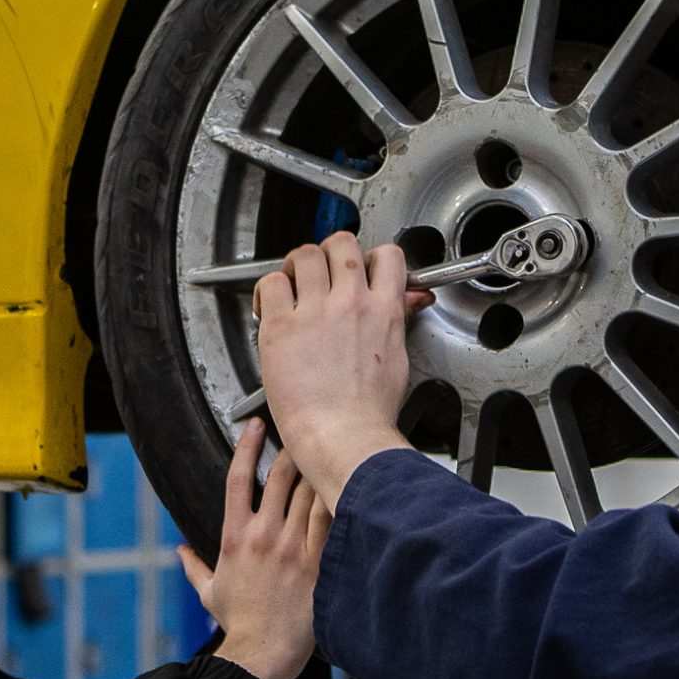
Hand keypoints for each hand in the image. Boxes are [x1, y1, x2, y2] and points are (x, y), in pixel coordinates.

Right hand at [178, 420, 324, 678]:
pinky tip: (345, 484)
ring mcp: (293, 547)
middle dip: (292, 449)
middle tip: (303, 433)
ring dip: (317, 471)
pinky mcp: (318, 561)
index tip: (256, 426)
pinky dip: (336, 499)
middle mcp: (264, 536)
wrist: (263, 652)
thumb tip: (180, 551)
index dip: (247, 446)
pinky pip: (330, 520)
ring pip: (309, 493)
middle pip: (280, 476)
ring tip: (329, 453)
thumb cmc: (238, 623)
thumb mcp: (209, 592)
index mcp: (235, 538)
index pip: (237, 479)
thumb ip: (193, 566)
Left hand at [255, 231, 426, 506]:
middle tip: (322, 272)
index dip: (372, 256)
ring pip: (305, 254)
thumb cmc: (368, 412)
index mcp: (384, 310)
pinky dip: (268, 289)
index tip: (360, 269)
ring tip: (292, 284)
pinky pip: (271, 283)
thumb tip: (409, 301)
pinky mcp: (282, 325)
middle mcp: (351, 303)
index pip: (387, 255)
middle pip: (342, 243)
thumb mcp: (398, 359)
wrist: (343, 436)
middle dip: (331, 252)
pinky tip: (270, 306)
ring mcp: (315, 312)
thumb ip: (399, 321)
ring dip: (297, 264)